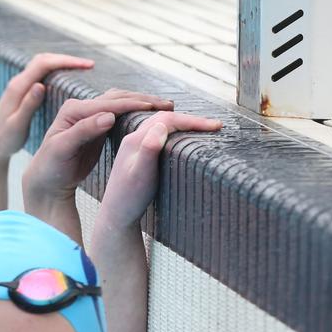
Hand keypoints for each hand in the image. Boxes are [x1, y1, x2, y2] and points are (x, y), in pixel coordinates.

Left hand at [0, 53, 95, 160]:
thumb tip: (40, 85)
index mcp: (18, 88)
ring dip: (61, 63)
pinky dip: (55, 71)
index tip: (88, 65)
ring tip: (83, 69)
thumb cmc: (4, 140)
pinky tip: (68, 79)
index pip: (44, 64)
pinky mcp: (21, 92)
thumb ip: (28, 105)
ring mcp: (19, 86)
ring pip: (42, 65)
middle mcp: (18, 83)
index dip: (66, 61)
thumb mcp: (17, 125)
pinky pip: (40, 74)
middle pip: (44, 60)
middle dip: (67, 59)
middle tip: (89, 65)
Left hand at [22, 89, 174, 207]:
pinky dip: (137, 111)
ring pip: (121, 102)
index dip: (132, 104)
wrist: (47, 178)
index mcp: (73, 110)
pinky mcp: (97, 124)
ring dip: (143, 102)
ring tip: (166, 106)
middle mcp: (81, 108)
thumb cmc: (51, 166)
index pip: (109, 104)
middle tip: (169, 104)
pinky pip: (121, 112)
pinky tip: (152, 114)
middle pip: (118, 98)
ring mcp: (90, 115)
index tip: (155, 107)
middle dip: (144, 99)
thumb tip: (108, 115)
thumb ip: (84, 131)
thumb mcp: (63, 149)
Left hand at [97, 111, 222, 229]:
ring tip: (204, 128)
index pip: (167, 120)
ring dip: (183, 123)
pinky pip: (158, 133)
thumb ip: (149, 149)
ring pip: (161, 124)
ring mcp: (134, 146)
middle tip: (215, 126)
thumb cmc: (130, 197)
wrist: (116, 213)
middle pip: (165, 118)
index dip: (192, 121)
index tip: (215, 126)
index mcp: (135, 140)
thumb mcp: (142, 174)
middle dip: (191, 120)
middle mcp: (133, 139)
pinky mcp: (138, 154)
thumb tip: (161, 126)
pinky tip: (183, 137)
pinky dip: (175, 131)